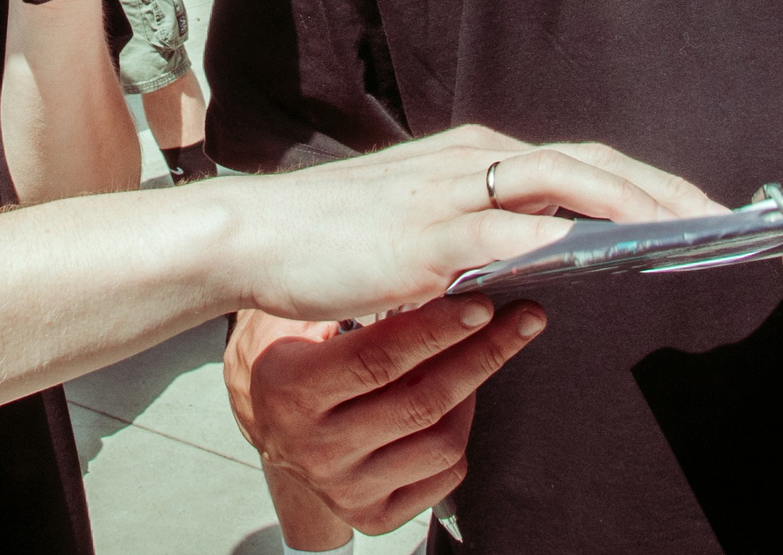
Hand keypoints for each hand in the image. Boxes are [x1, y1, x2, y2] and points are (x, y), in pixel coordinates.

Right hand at [227, 125, 715, 333]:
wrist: (258, 234)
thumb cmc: (336, 235)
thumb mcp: (425, 222)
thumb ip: (485, 230)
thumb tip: (552, 256)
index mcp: (477, 157)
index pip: (583, 162)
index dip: (648, 182)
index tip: (702, 209)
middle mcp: (473, 161)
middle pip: (590, 163)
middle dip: (662, 189)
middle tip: (721, 220)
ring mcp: (450, 192)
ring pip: (561, 184)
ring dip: (630, 207)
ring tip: (681, 234)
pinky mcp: (425, 233)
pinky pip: (505, 230)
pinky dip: (557, 237)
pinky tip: (596, 254)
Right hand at [230, 300, 542, 534]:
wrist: (261, 422)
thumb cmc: (283, 354)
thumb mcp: (289, 315)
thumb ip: (344, 297)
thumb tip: (423, 269)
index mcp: (291, 392)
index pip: (376, 361)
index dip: (435, 331)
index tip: (481, 303)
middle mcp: (317, 448)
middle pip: (421, 401)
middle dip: (483, 354)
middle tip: (521, 319)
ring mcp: (346, 487)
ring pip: (442, 441)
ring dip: (474, 391)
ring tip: (483, 353)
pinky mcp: (373, 514)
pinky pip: (444, 475)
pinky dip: (462, 433)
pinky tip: (459, 400)